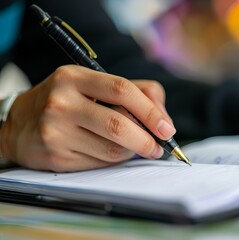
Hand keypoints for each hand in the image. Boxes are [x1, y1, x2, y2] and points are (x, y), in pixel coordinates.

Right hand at [0, 65, 174, 171]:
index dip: (150, 111)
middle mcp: (62, 103)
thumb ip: (136, 92)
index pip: (122, 90)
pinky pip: (99, 164)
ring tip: (133, 146)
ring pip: (111, 150)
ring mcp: (56, 132)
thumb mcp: (95, 85)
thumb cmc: (67, 101)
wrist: (20, 124)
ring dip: (131, 151)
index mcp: (74, 78)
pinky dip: (113, 161)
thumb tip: (163, 119)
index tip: (166, 129)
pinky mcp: (56, 156)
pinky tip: (110, 152)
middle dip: (146, 140)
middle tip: (158, 147)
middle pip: (118, 125)